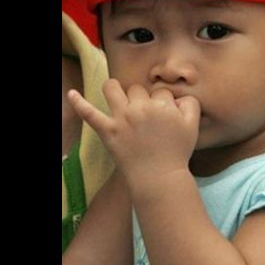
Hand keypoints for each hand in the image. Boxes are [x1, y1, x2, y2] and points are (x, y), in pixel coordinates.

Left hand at [67, 79, 199, 183]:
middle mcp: (141, 107)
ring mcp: (122, 118)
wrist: (159, 177)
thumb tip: (177, 97)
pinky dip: (78, 103)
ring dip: (113, 87)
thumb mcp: (193, 125)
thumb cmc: (177, 152)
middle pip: (138, 89)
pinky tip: (70, 94)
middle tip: (144, 114)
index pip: (160, 91)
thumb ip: (190, 104)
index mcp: (163, 105)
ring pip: (113, 89)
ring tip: (115, 91)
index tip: (164, 114)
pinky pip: (89, 113)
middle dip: (141, 97)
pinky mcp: (107, 130)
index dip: (163, 101)